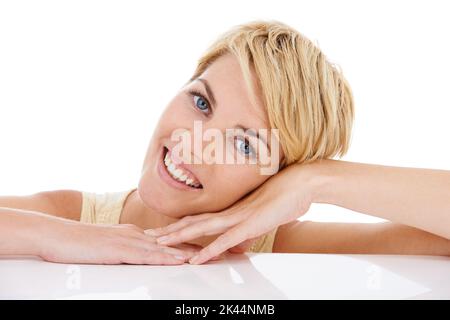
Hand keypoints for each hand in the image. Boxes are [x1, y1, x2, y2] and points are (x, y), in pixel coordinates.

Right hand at [37, 219, 198, 264]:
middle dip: (195, 247)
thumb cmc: (78, 243)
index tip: (206, 248)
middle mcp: (135, 234)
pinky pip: (145, 256)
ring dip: (186, 253)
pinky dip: (164, 259)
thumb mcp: (106, 245)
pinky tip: (177, 261)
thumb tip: (138, 255)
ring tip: (207, 257)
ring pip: (163, 248)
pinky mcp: (118, 250)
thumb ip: (124, 249)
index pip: (167, 240)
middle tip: (217, 250)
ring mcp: (127, 240)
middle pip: (171, 242)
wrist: (54, 234)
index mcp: (133, 233)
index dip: (187, 244)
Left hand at [149, 163, 315, 263]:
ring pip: (202, 228)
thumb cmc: (288, 196)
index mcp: (233, 209)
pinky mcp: (250, 224)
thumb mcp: (265, 218)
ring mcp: (239, 216)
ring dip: (179, 236)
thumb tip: (237, 244)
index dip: (182, 223)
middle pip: (194, 221)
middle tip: (149, 236)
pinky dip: (208, 249)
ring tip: (159, 243)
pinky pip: (224, 239)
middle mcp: (231, 211)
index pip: (201, 217)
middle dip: (171, 230)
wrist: (304, 181)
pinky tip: (194, 258)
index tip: (165, 229)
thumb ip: (249, 230)